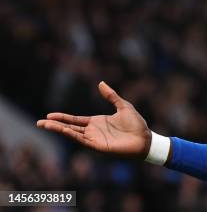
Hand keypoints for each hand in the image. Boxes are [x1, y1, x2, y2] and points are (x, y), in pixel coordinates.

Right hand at [37, 81, 151, 158]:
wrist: (144, 138)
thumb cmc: (136, 123)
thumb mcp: (122, 105)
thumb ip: (111, 96)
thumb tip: (101, 83)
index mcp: (97, 122)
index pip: (75, 120)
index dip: (63, 117)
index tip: (49, 115)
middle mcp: (93, 131)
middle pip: (69, 127)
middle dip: (55, 125)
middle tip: (39, 122)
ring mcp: (94, 138)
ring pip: (72, 134)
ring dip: (59, 130)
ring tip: (45, 125)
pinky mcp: (98, 145)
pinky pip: (82, 139)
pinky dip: (72, 135)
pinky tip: (63, 130)